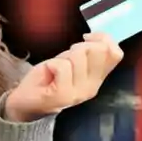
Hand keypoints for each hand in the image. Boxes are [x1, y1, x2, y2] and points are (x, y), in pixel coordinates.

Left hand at [5, 33, 123, 122]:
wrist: (26, 102)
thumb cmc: (49, 78)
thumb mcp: (73, 61)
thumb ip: (89, 52)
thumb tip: (100, 37)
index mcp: (98, 78)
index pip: (115, 54)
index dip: (103, 39)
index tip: (86, 39)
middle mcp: (92, 87)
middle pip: (98, 50)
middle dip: (79, 46)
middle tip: (66, 58)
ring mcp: (78, 93)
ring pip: (79, 56)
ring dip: (63, 56)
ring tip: (56, 68)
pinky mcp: (63, 94)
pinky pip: (62, 66)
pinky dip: (52, 63)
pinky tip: (49, 73)